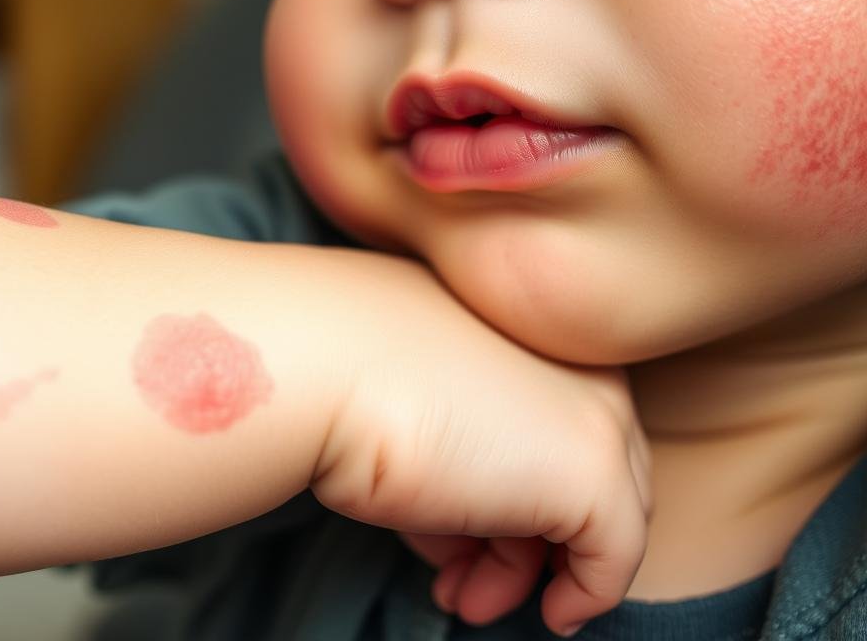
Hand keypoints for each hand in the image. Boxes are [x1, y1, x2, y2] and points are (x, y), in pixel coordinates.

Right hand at [309, 255, 651, 636]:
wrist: (327, 364)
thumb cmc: (342, 371)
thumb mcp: (409, 409)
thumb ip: (451, 460)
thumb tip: (456, 533)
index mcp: (535, 329)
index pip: (549, 423)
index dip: (511, 488)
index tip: (456, 535)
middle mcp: (579, 367)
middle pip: (582, 472)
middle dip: (526, 537)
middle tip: (466, 577)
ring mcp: (595, 421)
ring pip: (601, 516)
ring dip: (529, 572)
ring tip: (466, 601)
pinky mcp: (593, 477)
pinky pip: (614, 559)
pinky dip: (587, 597)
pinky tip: (551, 615)